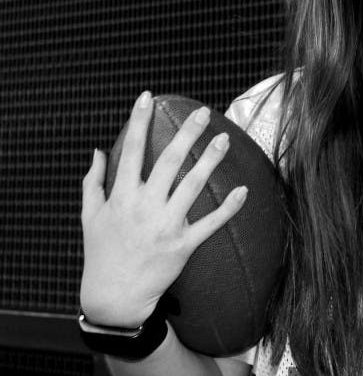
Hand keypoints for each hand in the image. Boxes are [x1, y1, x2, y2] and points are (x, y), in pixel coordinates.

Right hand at [79, 91, 247, 327]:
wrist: (114, 296)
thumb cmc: (102, 252)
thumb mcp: (90, 216)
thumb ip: (93, 181)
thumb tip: (97, 151)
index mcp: (121, 197)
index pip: (131, 151)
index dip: (138, 122)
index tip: (148, 97)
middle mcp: (144, 207)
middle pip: (168, 162)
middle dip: (186, 134)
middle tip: (203, 112)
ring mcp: (165, 226)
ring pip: (192, 186)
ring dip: (210, 161)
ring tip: (225, 139)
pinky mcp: (183, 245)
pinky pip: (210, 224)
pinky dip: (228, 208)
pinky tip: (243, 191)